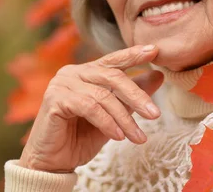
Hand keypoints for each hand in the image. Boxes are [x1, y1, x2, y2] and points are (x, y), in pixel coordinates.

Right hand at [18, 44, 163, 172]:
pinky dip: (107, 122)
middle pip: (112, 77)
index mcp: (86, 71)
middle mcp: (73, 72)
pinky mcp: (54, 99)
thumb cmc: (81, 136)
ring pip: (103, 96)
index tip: (155, 50)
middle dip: (137, 96)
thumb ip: (131, 95)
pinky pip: (89, 107)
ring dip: (124, 118)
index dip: (134, 54)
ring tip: (138, 137)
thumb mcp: (114, 115)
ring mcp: (62, 84)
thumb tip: (159, 75)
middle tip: (155, 114)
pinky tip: (118, 136)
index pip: (113, 60)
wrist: (54, 162)